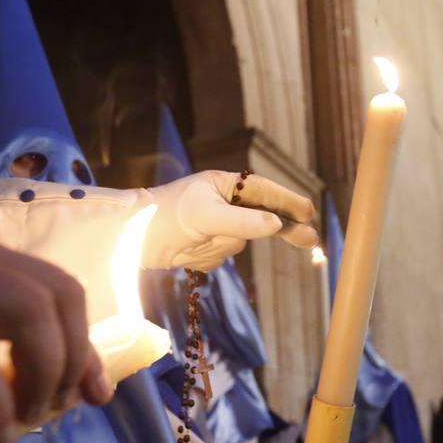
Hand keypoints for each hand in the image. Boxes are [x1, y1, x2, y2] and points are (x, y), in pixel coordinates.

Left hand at [140, 171, 317, 269]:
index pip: (264, 191)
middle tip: (311, 239)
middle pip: (262, 218)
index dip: (288, 201)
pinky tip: (187, 252)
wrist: (132, 240)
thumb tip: (275, 225)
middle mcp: (224, 203)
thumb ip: (243, 221)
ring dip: (221, 246)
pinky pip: (222, 257)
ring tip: (194, 241)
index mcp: (224, 185)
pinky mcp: (206, 246)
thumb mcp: (207, 216)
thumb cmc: (167, 216)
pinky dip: (208, 258)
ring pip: (239, 243)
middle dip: (282, 229)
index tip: (309, 211)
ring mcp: (216, 226)